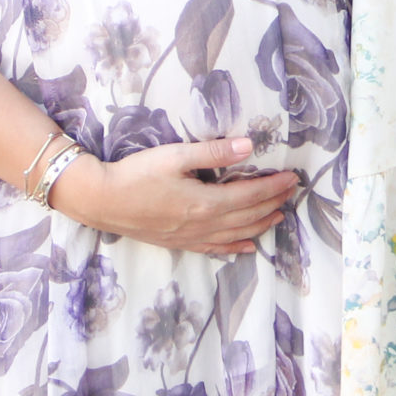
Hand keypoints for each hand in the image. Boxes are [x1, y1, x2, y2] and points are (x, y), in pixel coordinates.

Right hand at [49, 137, 299, 254]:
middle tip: (292, 192)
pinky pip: (215, 249)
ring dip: (261, 225)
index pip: (251, 194)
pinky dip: (236, 248)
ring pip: (236, 235)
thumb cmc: (136, 174)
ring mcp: (191, 237)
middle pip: (248, 216)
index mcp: (205, 202)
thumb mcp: (174, 156)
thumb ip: (213, 152)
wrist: (102, 201)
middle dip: (273, 203)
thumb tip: (248, 146)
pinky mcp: (179, 243)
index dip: (274, 186)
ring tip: (280, 216)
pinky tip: (247, 248)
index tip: (293, 177)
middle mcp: (203, 224)